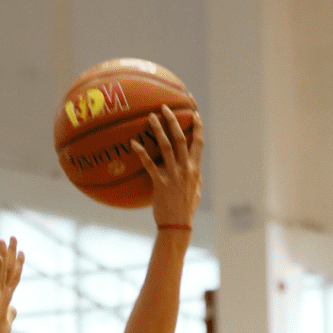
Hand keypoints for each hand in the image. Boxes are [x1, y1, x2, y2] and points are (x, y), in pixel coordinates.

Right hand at [0, 238, 24, 332]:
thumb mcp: (6, 325)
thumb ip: (10, 314)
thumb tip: (14, 308)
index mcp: (5, 299)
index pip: (13, 278)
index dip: (18, 264)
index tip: (21, 251)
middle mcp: (0, 294)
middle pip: (7, 269)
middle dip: (10, 252)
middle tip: (12, 236)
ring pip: (1, 271)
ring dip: (3, 254)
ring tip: (3, 239)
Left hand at [130, 105, 203, 229]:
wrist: (177, 225)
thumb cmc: (186, 208)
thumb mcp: (196, 189)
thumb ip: (194, 173)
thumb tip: (193, 163)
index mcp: (195, 168)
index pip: (199, 142)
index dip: (197, 125)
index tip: (193, 111)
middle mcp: (186, 169)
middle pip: (181, 139)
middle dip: (174, 121)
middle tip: (164, 107)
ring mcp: (173, 175)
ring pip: (166, 147)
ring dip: (158, 130)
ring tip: (150, 117)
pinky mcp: (160, 183)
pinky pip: (149, 164)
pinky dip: (142, 153)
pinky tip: (133, 143)